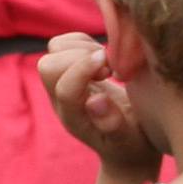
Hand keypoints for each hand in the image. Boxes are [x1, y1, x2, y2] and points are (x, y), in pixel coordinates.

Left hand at [39, 34, 157, 183]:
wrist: (130, 142)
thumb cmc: (134, 142)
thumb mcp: (131, 139)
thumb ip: (113, 124)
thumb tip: (94, 100)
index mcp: (74, 118)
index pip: (64, 89)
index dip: (83, 70)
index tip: (112, 67)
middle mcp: (62, 100)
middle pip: (48, 66)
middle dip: (79, 58)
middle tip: (109, 68)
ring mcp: (64, 82)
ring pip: (54, 50)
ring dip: (82, 47)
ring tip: (108, 62)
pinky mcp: (72, 68)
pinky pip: (66, 42)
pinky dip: (86, 41)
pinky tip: (105, 57)